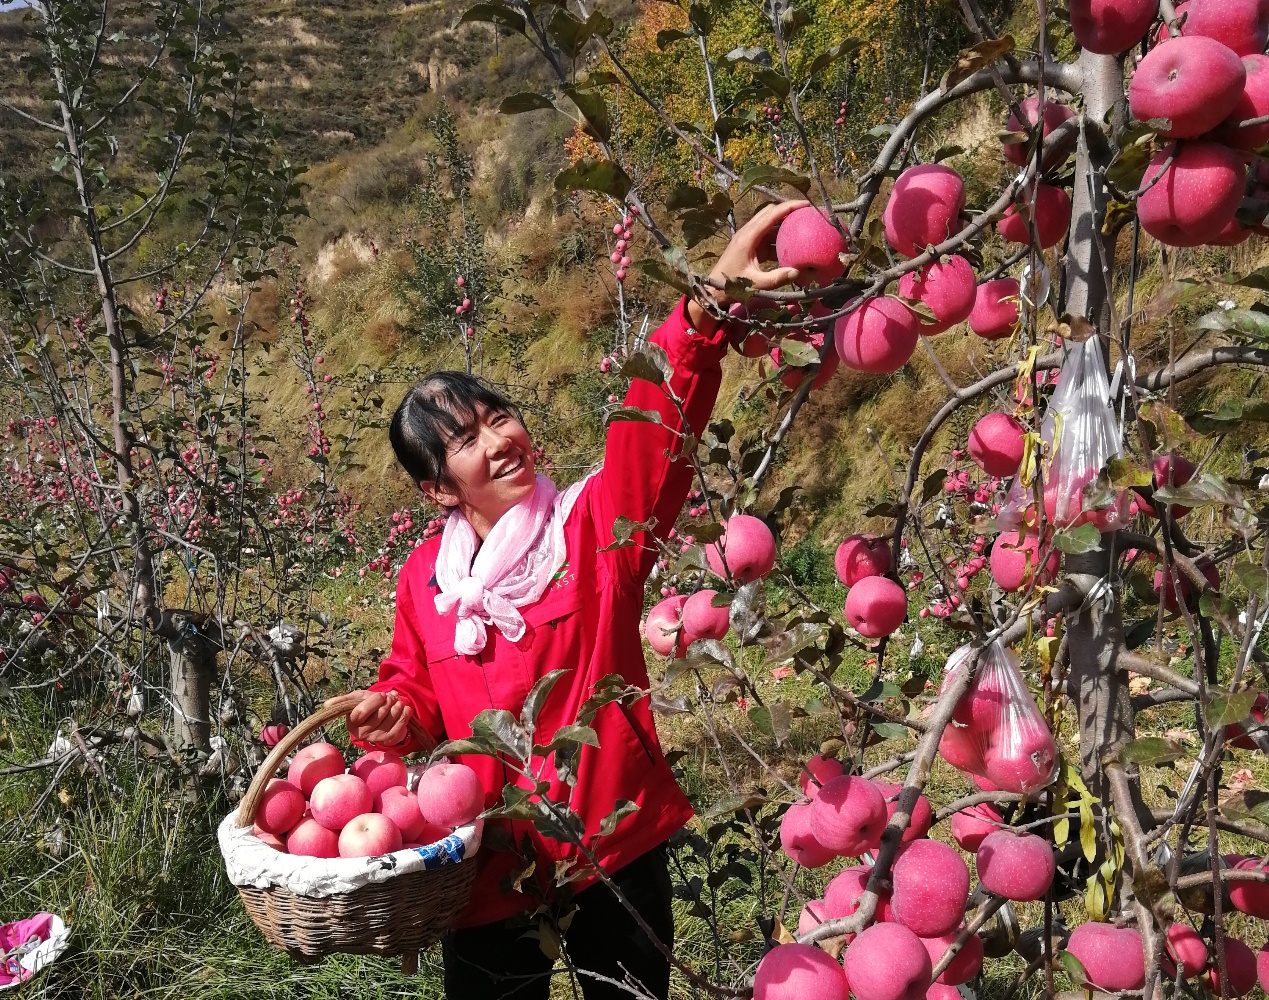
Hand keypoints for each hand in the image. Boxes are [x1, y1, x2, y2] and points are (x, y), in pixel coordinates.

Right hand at [338, 690, 412, 747]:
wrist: (380, 716)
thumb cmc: (366, 705)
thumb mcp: (355, 699)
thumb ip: (343, 700)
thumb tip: (327, 704)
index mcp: (352, 722)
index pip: (362, 711)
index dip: (374, 701)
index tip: (381, 695)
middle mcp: (361, 734)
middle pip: (379, 715)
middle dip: (388, 702)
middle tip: (391, 698)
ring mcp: (375, 739)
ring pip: (390, 720)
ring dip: (398, 707)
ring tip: (398, 702)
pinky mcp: (388, 741)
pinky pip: (399, 728)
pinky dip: (404, 716)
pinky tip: (405, 710)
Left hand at [686, 199, 808, 330]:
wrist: (713, 290)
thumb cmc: (731, 285)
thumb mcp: (755, 283)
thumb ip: (776, 278)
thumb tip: (797, 272)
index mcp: (748, 237)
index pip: (771, 214)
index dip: (789, 207)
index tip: (806, 204)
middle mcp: (747, 233)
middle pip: (769, 212)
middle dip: (787, 209)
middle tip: (806, 212)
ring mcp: (748, 238)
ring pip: (768, 223)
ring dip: (783, 222)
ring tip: (802, 224)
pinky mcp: (749, 246)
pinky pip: (766, 236)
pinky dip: (778, 236)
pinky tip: (791, 243)